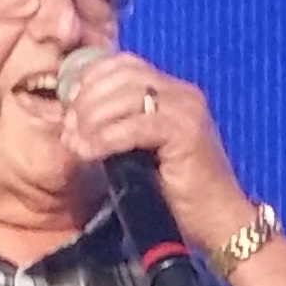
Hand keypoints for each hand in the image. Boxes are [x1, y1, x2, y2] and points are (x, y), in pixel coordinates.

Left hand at [55, 47, 252, 257]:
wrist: (218, 222)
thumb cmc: (177, 194)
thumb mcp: (140, 151)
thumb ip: (118, 127)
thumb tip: (73, 115)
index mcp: (173, 91)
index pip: (124, 63)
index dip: (90, 77)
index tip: (67, 104)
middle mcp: (182, 93)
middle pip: (121, 75)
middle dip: (86, 99)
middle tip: (68, 128)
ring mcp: (187, 109)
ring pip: (125, 96)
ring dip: (91, 119)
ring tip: (74, 143)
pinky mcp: (186, 132)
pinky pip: (134, 126)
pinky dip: (105, 138)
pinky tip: (88, 153)